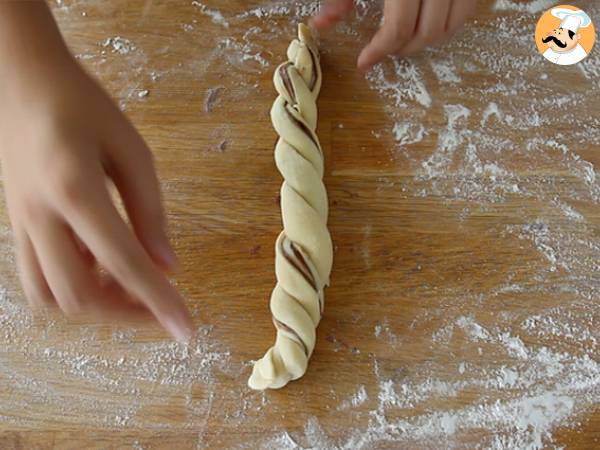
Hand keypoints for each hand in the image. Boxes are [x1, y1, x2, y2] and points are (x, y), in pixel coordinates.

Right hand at [0, 46, 192, 341]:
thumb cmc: (81, 104)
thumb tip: (169, 266)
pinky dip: (73, 286)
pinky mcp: (15, 224)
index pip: (124, 263)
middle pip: (79, 295)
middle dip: (126, 311)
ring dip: (96, 304)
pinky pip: (37, 276)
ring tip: (131, 284)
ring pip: (50, 295)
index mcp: (75, 190)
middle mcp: (40, 215)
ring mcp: (20, 223)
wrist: (17, 79)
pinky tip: (100, 265)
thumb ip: (150, 211)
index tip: (186, 330)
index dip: (158, 301)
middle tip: (162, 300)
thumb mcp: (131, 149)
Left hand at [311, 0, 476, 70]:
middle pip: (429, 31)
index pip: (398, 26)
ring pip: (454, 24)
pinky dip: (450, 21)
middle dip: (405, 48)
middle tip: (386, 49)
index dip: (380, 50)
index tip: (365, 62)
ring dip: (430, 39)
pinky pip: (468, 6)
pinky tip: (429, 19)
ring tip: (407, 37)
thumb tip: (321, 24)